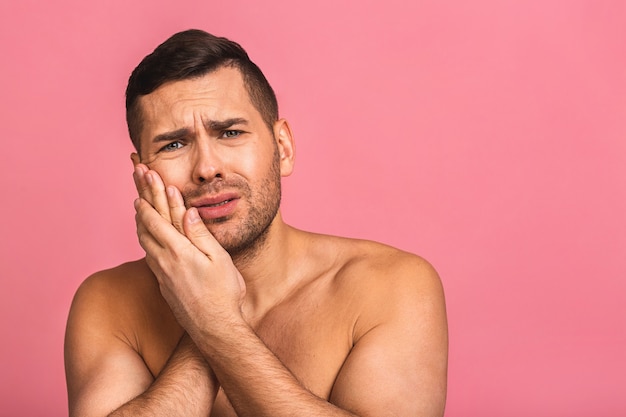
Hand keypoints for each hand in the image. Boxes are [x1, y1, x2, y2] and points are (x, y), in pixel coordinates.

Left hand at [132, 166, 246, 336]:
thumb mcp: (219, 261)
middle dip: (142, 195)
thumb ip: (201, 235)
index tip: (147, 172)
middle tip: (137, 174)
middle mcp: (163, 259)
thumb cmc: (223, 294)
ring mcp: (161, 271)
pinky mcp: (162, 282)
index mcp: (178, 251)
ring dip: (140, 215)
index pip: (159, 216)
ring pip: (143, 237)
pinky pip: (147, 251)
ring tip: (137, 199)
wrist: (213, 329)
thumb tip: (187, 211)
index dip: (152, 193)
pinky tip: (145, 232)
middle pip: (146, 222)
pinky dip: (144, 234)